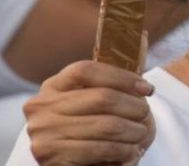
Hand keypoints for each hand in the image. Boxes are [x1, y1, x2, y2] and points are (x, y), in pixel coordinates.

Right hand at [23, 60, 155, 164]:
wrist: (66, 165)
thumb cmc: (86, 126)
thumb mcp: (94, 98)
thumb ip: (116, 74)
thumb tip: (143, 36)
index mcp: (52, 86)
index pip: (86, 70)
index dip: (121, 76)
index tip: (146, 88)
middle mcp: (42, 108)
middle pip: (101, 98)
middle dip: (134, 107)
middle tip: (147, 115)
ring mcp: (44, 134)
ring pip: (106, 125)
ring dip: (133, 132)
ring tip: (141, 134)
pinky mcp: (53, 159)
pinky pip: (100, 150)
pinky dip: (124, 151)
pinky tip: (131, 151)